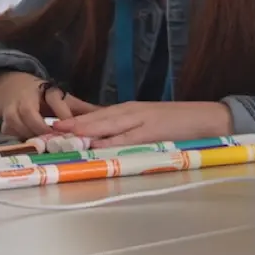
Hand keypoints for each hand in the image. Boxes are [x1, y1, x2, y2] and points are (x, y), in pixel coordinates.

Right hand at [0, 71, 97, 139]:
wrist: (12, 88)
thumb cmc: (43, 96)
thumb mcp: (62, 99)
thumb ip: (82, 108)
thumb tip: (107, 115)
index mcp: (44, 90)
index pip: (53, 99)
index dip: (63, 114)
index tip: (73, 129)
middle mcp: (25, 98)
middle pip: (29, 112)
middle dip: (41, 129)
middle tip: (56, 144)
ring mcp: (11, 108)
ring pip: (16, 123)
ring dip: (29, 136)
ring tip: (44, 148)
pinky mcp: (4, 120)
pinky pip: (8, 131)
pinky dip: (17, 138)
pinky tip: (28, 147)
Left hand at [51, 101, 232, 147]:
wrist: (205, 117)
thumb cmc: (174, 121)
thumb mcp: (145, 121)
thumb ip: (124, 128)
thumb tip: (101, 137)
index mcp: (127, 109)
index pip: (95, 114)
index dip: (73, 120)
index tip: (53, 125)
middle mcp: (130, 112)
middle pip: (96, 118)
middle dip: (72, 124)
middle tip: (50, 129)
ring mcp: (140, 121)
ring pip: (107, 125)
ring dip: (85, 130)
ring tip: (65, 135)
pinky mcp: (151, 132)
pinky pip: (126, 138)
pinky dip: (110, 141)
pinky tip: (97, 144)